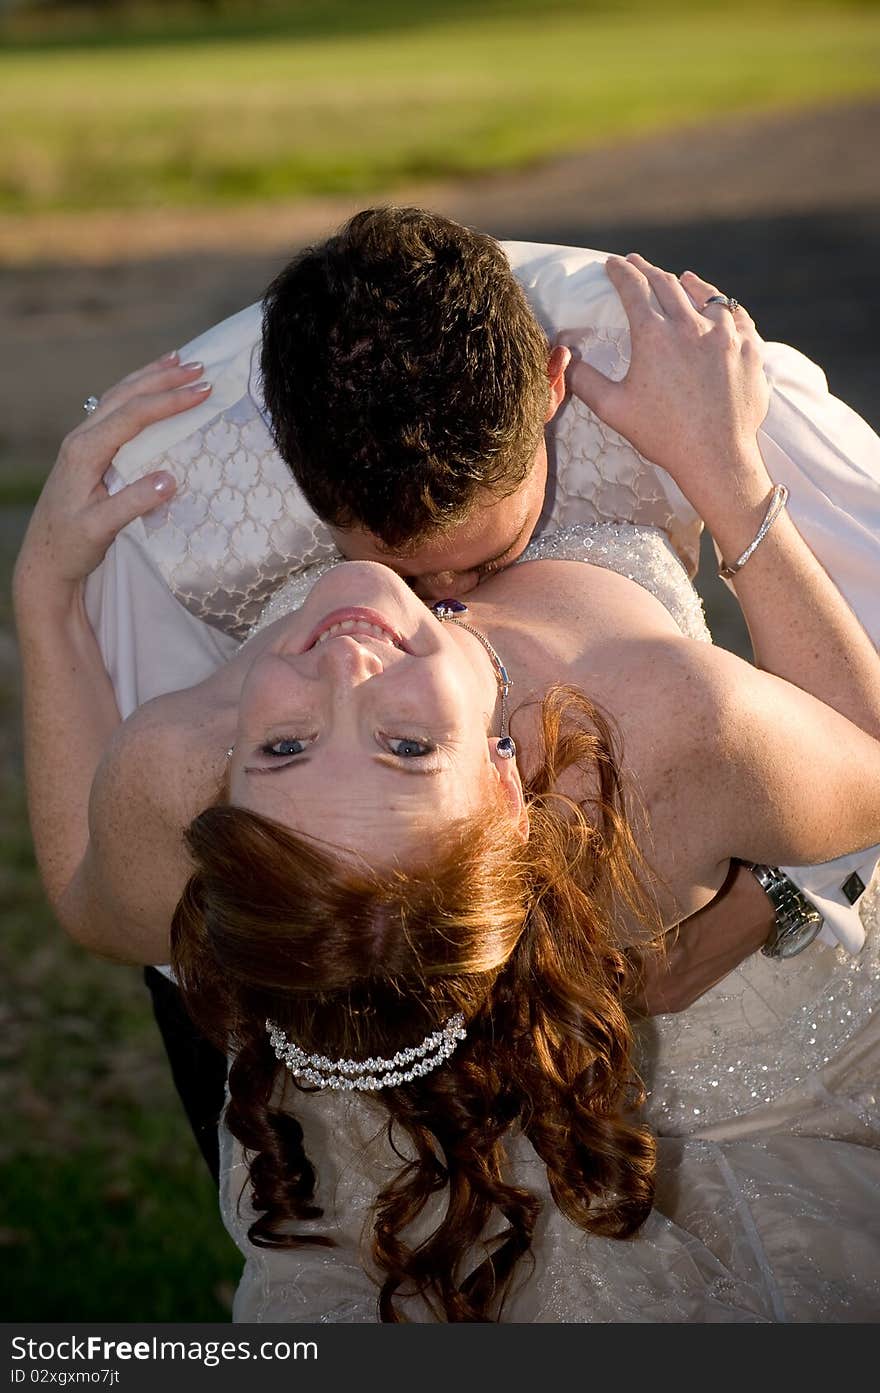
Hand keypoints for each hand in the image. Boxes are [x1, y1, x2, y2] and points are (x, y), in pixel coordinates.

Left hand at [13, 354, 210, 613]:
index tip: (203, 391)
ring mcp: (83, 443)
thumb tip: (170, 479)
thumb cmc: (71, 545)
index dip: (169, 401)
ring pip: (118, 397)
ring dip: (150, 378)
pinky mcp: (88, 451)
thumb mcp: (101, 529)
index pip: (133, 415)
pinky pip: (115, 411)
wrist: (44, 559)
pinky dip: (138, 394)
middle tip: (200, 368)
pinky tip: (150, 390)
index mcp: (85, 451)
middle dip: (164, 379)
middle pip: (126, 396)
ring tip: (178, 362)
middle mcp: (81, 439)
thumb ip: (133, 503)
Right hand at [566, 254, 770, 515]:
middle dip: (647, 270)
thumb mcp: (614, 409)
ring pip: (706, 294)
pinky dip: (723, 306)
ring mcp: (725, 334)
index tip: (613, 264)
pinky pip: (737, 316)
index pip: (633, 288)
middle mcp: (691, 325)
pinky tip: (719, 307)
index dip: (621, 272)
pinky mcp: (749, 348)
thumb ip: (584, 380)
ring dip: (688, 283)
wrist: (716, 456)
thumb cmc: (662, 435)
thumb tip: (564, 357)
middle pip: (666, 284)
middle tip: (636, 264)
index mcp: (654, 335)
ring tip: (681, 278)